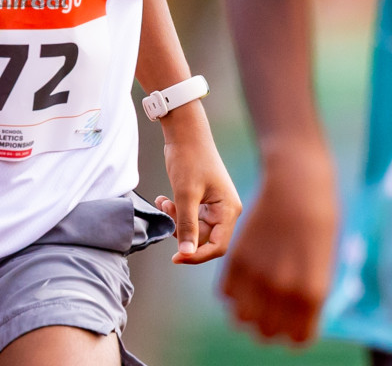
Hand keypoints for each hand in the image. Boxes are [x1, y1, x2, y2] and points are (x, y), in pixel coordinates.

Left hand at [153, 102, 241, 264]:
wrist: (184, 132)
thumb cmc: (189, 159)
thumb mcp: (185, 194)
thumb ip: (186, 225)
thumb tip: (185, 254)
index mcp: (228, 210)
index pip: (217, 246)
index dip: (197, 255)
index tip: (175, 257)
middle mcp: (225, 210)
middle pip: (204, 238)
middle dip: (182, 231)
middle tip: (166, 213)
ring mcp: (213, 205)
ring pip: (194, 227)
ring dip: (176, 219)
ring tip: (163, 203)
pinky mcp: (202, 198)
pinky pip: (189, 215)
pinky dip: (175, 211)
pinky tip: (162, 199)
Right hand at [220, 144, 338, 343]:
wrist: (298, 187)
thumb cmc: (318, 225)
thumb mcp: (323, 269)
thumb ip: (308, 299)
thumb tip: (293, 322)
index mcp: (311, 295)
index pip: (297, 338)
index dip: (294, 334)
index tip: (293, 325)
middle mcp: (283, 290)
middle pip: (266, 333)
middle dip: (270, 327)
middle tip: (273, 313)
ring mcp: (257, 274)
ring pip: (241, 318)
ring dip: (248, 313)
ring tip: (256, 300)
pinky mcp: (237, 258)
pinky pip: (226, 293)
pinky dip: (233, 293)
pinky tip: (246, 281)